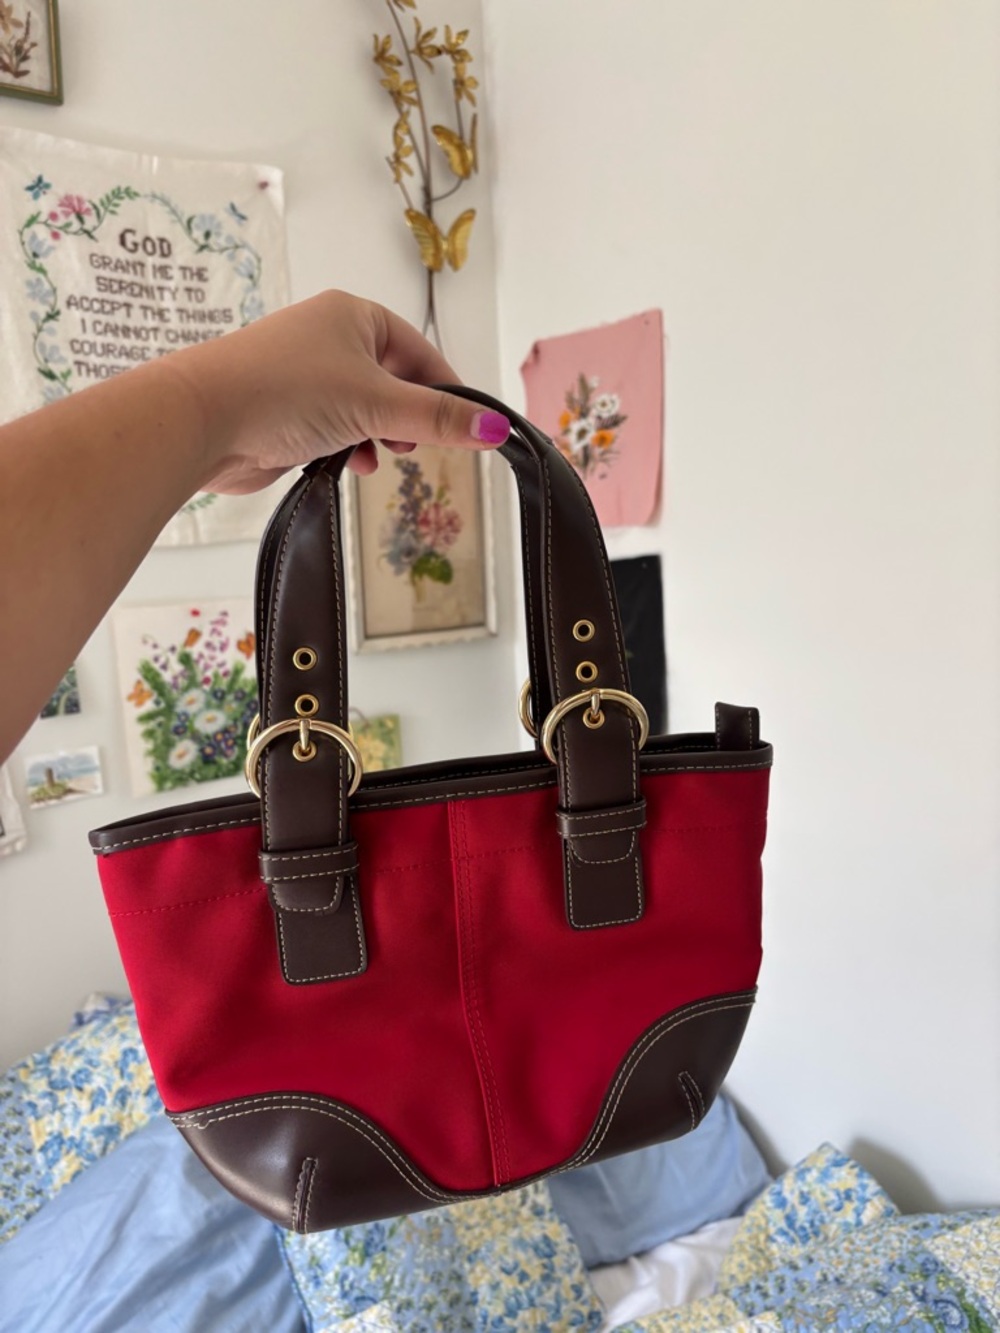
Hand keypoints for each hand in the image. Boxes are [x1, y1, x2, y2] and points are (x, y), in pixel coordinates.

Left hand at [170, 289, 511, 494]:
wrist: (201, 421)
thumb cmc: (286, 392)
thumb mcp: (377, 404)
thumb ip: (438, 419)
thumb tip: (495, 428)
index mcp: (353, 315)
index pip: (420, 351)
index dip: (446, 390)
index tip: (468, 426)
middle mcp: (328, 338)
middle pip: (393, 380)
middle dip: (409, 416)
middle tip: (420, 442)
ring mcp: (304, 375)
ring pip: (364, 408)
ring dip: (379, 435)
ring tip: (385, 453)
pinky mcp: (284, 412)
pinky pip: (334, 428)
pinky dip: (348, 447)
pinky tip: (350, 464)